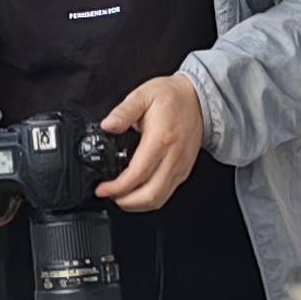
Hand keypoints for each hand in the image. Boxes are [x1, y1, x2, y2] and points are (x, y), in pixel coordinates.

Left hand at [96, 75, 206, 211]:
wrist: (198, 99)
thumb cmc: (172, 97)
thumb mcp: (143, 95)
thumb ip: (123, 111)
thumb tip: (108, 125)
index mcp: (161, 139)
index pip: (138, 175)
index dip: (118, 188)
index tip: (102, 189)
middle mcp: (173, 157)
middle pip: (150, 195)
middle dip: (126, 202)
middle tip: (109, 195)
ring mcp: (180, 166)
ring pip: (159, 199)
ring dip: (138, 204)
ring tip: (121, 196)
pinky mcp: (184, 170)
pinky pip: (167, 193)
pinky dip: (150, 198)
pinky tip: (137, 191)